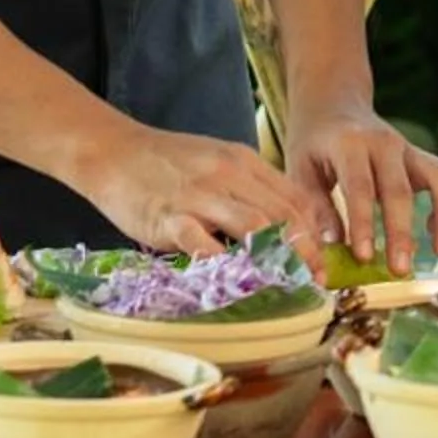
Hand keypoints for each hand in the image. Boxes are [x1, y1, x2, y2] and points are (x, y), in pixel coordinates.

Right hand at [68, 119, 332, 261]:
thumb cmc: (167, 162)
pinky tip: (235, 282)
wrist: (114, 150)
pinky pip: (202, 242)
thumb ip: (247, 188)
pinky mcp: (169, 216)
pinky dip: (222, 263)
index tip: (324, 261)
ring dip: (277, 260)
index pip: (293, 198)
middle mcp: (228, 175)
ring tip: (290, 286)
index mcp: (244, 162)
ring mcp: (200, 195)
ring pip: (253, 226)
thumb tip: (279, 224)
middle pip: (281, 215)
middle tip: (317, 282)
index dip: (314, 232)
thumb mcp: (217, 161)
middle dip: (305, 252)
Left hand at [285, 96, 437, 275]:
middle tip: (400, 270)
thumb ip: (316, 208)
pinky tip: (435, 237)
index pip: (360, 186)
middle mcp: (385, 143)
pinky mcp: (422, 158)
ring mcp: (409, 148)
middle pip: (399, 189)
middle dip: (401, 232)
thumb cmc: (313, 143)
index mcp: (349, 144)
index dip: (363, 223)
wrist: (334, 104)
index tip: (364, 257)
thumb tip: (330, 249)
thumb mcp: (299, 169)